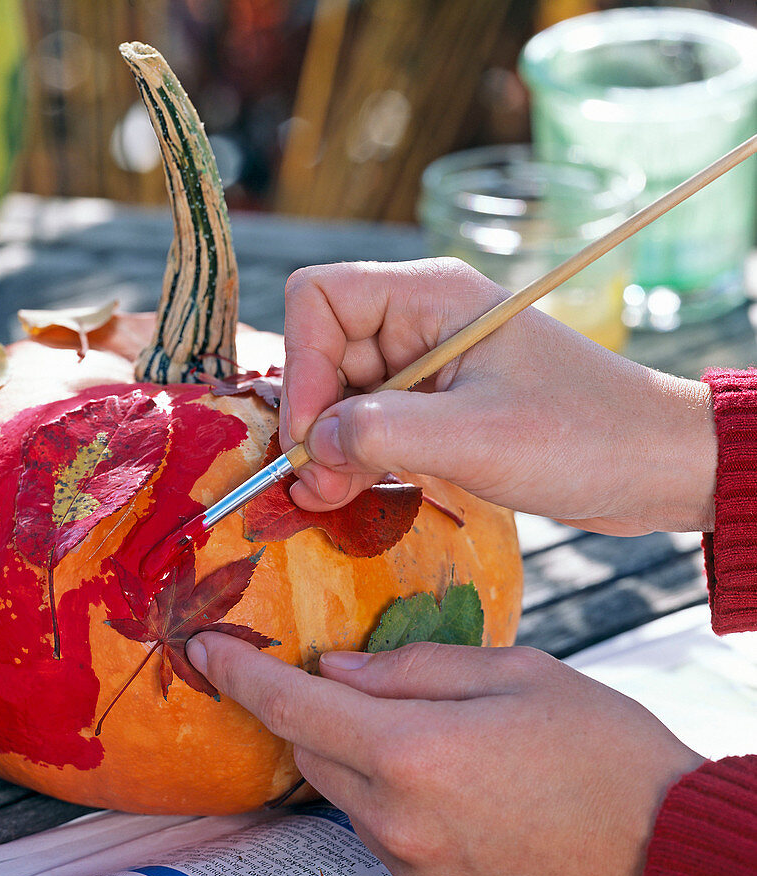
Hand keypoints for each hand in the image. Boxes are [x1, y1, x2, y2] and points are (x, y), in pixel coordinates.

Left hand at [186, 631, 703, 875]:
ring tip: (416, 732)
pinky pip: (377, 832)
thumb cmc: (603, 753)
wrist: (668, 854)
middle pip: (310, 749)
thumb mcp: (517, 674)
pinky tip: (441, 781)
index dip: (240, 673)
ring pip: (341, 792)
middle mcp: (396, 817)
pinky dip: (384, 796)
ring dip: (351, 753)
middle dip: (306, 707)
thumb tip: (340, 667)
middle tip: (328, 676)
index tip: (205, 649)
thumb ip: (414, 666)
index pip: (294, 704)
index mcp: (413, 750)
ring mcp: (410, 866)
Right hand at [279, 259, 716, 534]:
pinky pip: (369, 423)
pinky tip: (356, 491)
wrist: (654, 465)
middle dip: (312, 418)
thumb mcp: (477, 437)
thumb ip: (381, 435)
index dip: (303, 364)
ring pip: (340, 394)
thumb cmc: (583, 436)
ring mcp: (424, 365)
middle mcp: (419, 321)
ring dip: (329, 447)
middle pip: (322, 351)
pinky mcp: (434, 406)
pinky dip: (354, 458)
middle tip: (317, 485)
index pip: (321, 298)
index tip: (311, 434)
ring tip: (332, 496)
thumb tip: (309, 448)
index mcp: (430, 296)